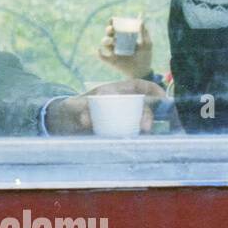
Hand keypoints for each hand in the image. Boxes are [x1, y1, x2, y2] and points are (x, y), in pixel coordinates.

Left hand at [45, 79, 165, 134]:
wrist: (64, 123)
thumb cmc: (72, 109)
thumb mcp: (74, 107)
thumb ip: (79, 111)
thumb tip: (86, 119)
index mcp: (114, 91)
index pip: (139, 86)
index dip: (153, 89)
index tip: (163, 98)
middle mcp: (122, 103)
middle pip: (142, 105)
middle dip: (148, 114)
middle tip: (145, 128)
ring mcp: (122, 117)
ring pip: (140, 120)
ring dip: (145, 126)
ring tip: (142, 135)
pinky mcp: (119, 131)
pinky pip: (134, 132)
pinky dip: (138, 137)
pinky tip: (139, 142)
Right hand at [98, 19, 152, 78]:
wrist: (142, 71)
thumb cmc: (145, 57)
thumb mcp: (147, 44)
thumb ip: (144, 33)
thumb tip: (141, 21)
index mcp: (124, 37)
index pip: (116, 28)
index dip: (112, 23)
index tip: (112, 19)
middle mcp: (117, 43)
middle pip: (109, 34)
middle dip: (108, 30)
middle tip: (112, 29)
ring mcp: (113, 52)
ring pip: (105, 44)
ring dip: (106, 41)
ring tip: (111, 41)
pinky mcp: (111, 60)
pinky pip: (102, 57)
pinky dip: (99, 54)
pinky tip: (99, 50)